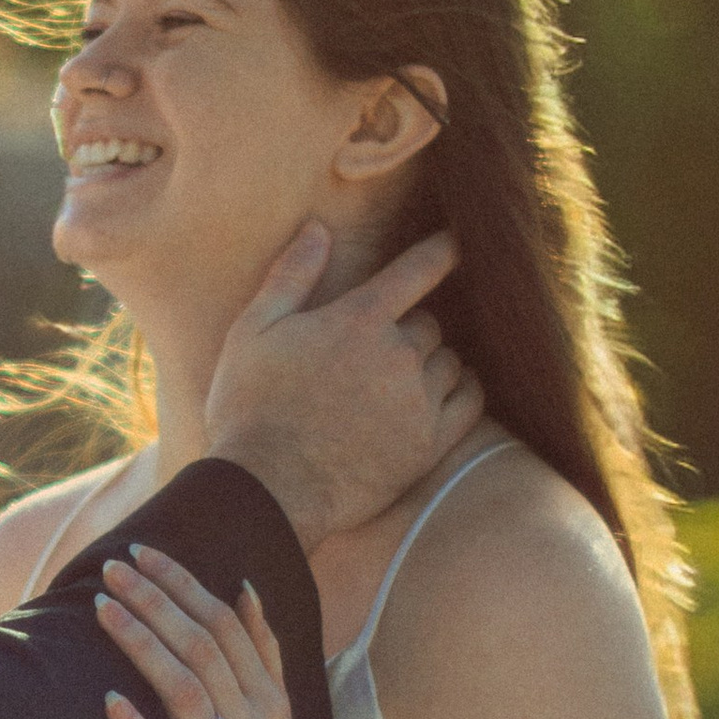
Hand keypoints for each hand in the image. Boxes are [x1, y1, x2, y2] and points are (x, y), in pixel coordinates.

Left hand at [97, 547, 300, 718]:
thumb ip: (263, 655)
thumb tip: (247, 588)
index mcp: (268, 700)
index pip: (226, 624)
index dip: (183, 584)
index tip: (142, 552)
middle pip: (202, 646)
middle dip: (156, 599)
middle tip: (112, 566)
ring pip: (185, 690)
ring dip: (141, 644)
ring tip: (102, 609)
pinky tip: (108, 701)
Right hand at [204, 224, 481, 545]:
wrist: (267, 489)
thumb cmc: (250, 407)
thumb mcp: (253, 331)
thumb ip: (291, 276)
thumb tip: (318, 229)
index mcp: (359, 320)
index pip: (418, 270)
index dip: (442, 251)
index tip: (458, 241)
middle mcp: (399, 355)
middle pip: (428, 325)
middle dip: (409, 328)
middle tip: (379, 347)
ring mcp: (418, 402)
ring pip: (448, 363)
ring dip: (432, 362)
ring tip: (403, 376)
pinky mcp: (428, 446)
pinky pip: (469, 404)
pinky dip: (462, 391)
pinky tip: (446, 393)